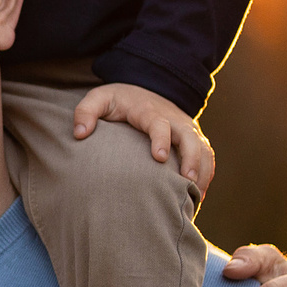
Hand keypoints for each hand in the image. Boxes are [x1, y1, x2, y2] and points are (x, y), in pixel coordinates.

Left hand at [70, 82, 213, 194]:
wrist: (143, 90)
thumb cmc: (118, 100)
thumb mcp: (99, 99)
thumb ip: (86, 112)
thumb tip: (79, 133)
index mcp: (149, 111)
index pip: (159, 124)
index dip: (161, 139)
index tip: (158, 158)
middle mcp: (173, 120)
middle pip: (189, 138)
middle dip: (191, 158)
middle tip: (187, 180)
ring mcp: (186, 129)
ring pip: (202, 148)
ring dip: (203, 170)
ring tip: (196, 196)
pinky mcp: (193, 138)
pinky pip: (206, 156)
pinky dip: (206, 174)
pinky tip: (198, 196)